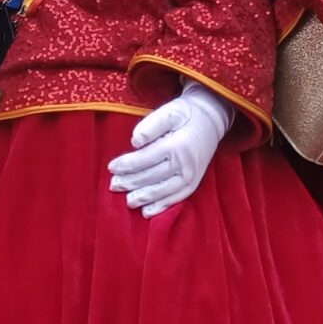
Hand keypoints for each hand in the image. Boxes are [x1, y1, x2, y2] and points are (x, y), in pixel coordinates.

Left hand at [108, 81, 230, 216]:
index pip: (145, 159)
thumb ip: (151, 125)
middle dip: (130, 183)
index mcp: (176, 145)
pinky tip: (146, 212)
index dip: (127, 165)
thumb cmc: (186, 115)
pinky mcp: (194, 183)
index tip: (111, 168)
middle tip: (113, 186)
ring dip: (143, 198)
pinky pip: (176, 199)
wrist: (211, 121)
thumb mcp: (169, 112)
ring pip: (162, 191)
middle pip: (151, 177)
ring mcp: (190, 176)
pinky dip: (161, 206)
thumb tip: (135, 141)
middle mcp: (184, 164)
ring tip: (127, 201)